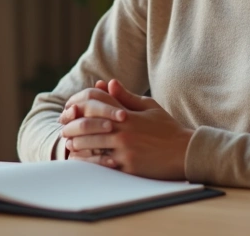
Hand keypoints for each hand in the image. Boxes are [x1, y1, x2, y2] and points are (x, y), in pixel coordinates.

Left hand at [65, 79, 192, 180]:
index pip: (94, 109)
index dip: (79, 111)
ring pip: (91, 148)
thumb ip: (126, 96)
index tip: (71, 114)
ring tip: (70, 146)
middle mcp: (123, 132)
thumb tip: (107, 82)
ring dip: (78, 147)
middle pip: (88, 129)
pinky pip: (102, 166)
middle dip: (73, 130)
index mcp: (126, 115)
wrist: (185, 152)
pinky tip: (83, 162)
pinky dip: (90, 163)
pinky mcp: (128, 167)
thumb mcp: (148, 107)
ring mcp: (124, 151)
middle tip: (64, 132)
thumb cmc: (167, 128)